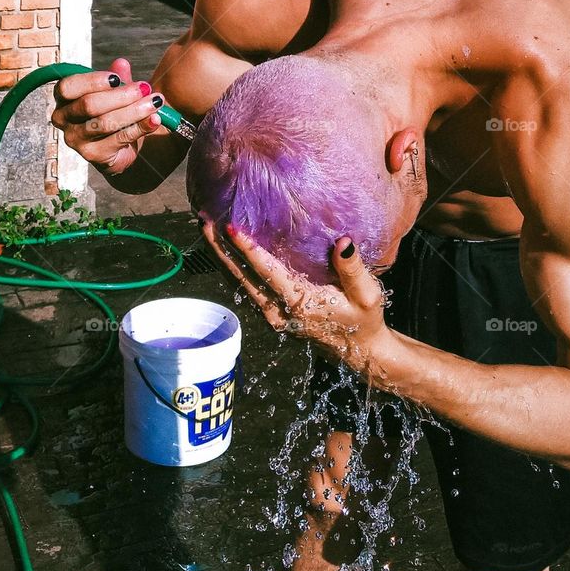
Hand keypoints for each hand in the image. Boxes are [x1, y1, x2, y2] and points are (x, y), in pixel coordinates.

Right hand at [51, 57, 166, 176]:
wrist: (120, 145)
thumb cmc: (112, 111)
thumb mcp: (115, 91)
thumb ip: (117, 77)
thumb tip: (121, 63)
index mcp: (63, 97)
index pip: (68, 87)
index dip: (92, 82)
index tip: (117, 79)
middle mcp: (63, 119)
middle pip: (89, 105)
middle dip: (121, 95)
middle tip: (145, 88)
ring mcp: (76, 139)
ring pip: (105, 122)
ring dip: (134, 110)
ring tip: (155, 102)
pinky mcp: (93, 155)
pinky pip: (119, 138)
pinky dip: (140, 127)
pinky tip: (154, 119)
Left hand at [202, 221, 394, 379]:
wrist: (358, 350)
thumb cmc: (363, 320)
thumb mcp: (367, 295)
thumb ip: (353, 270)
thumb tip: (343, 242)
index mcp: (299, 303)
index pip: (267, 273)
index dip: (247, 250)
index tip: (230, 228)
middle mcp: (278, 310)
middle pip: (240, 277)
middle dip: (219, 249)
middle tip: (202, 220)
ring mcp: (271, 313)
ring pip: (238, 282)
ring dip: (220, 256)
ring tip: (204, 227)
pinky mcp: (271, 312)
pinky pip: (246, 286)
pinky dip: (231, 265)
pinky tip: (222, 248)